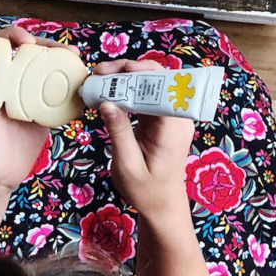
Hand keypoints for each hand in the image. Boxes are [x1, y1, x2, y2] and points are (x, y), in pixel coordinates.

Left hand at [0, 25, 78, 191]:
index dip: (14, 36)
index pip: (1, 46)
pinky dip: (70, 84)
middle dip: (47, 44)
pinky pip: (58, 93)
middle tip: (63, 50)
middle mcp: (10, 82)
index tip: (27, 41)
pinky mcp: (44, 111)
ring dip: (63, 59)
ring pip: (47, 69)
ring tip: (76, 59)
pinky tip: (81, 81)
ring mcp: (29, 96)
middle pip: (30, 53)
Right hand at [96, 59, 194, 218]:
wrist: (162, 206)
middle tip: (98, 72)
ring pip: (151, 82)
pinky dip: (127, 88)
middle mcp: (177, 117)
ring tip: (99, 78)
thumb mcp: (127, 165)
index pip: (163, 88)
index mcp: (172, 129)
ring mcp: (171, 116)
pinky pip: (147, 94)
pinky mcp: (162, 117)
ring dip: (125, 76)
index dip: (141, 73)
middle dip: (128, 69)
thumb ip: (118, 132)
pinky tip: (108, 89)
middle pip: (158, 78)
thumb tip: (106, 102)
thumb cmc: (146, 192)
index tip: (114, 71)